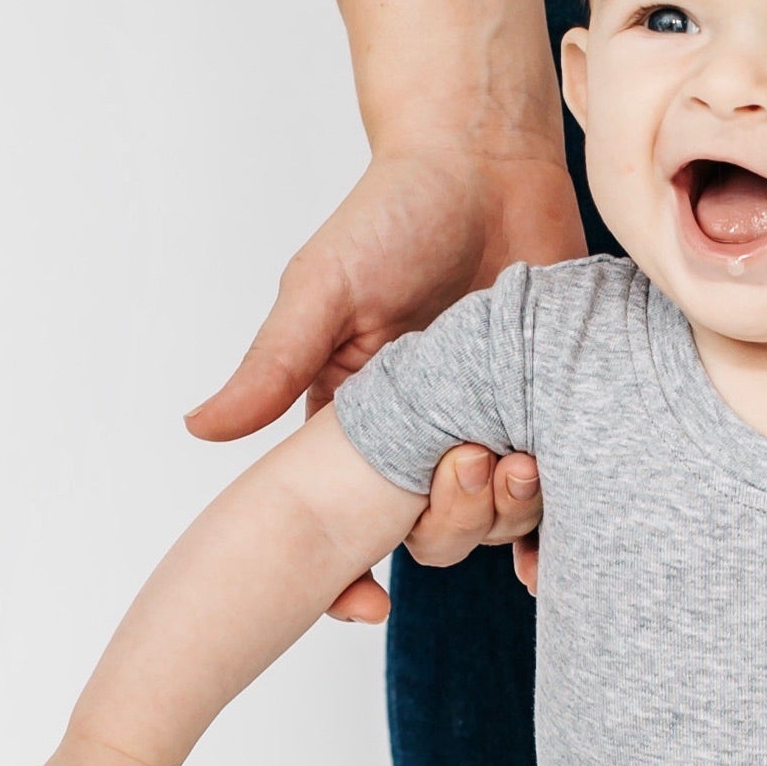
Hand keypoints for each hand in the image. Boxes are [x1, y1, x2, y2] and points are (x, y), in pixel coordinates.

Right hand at [185, 140, 581, 618]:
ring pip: (493, 522)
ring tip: (525, 459)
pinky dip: (559, 525)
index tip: (367, 605)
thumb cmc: (393, 213)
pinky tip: (565, 526)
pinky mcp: (548, 413)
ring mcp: (488, 429)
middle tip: (475, 462)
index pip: (340, 521)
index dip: (345, 575)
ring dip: (508, 516)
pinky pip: (556, 494)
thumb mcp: (324, 289)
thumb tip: (201, 430)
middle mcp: (420, 439)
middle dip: (450, 524)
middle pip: (427, 535)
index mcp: (356, 423)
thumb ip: (275, 365)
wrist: (488, 161)